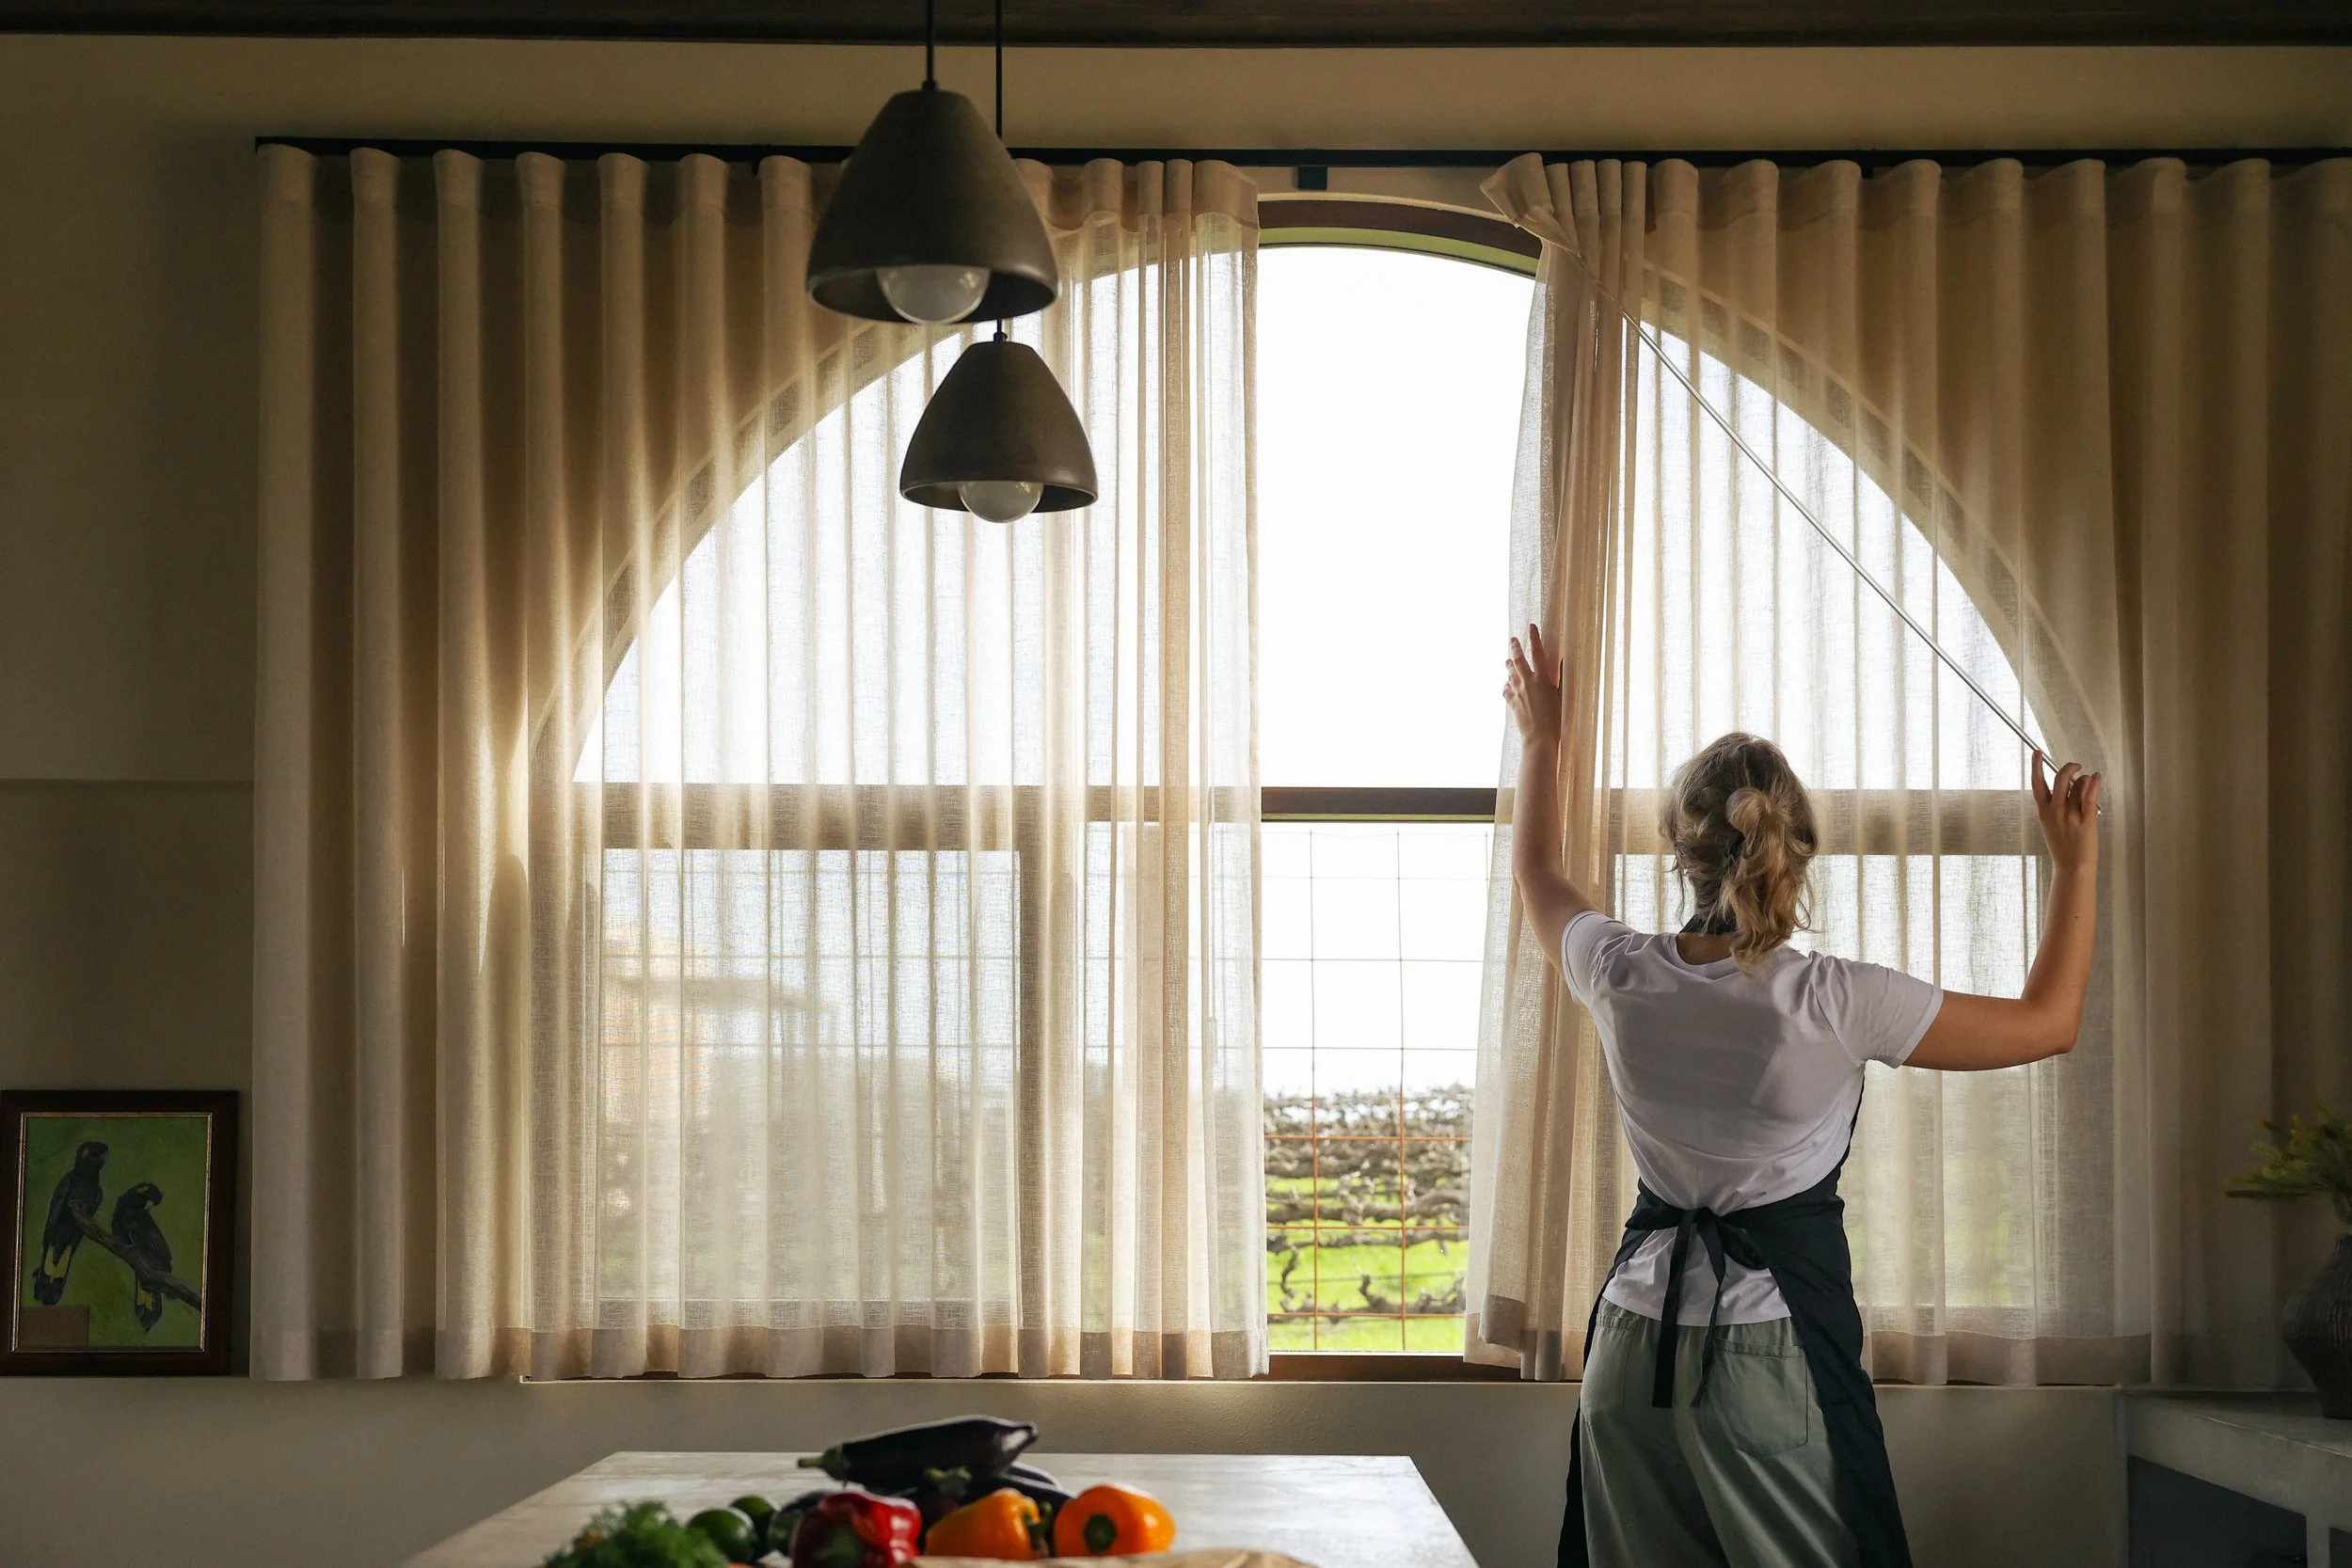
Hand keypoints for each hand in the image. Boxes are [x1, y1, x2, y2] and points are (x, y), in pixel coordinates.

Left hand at [1503, 623, 1564, 746]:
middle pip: (1518, 659)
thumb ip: (1559, 678)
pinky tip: (1507, 685)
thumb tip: (1562, 662)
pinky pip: (1506, 690)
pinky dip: (1506, 686)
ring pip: (1510, 673)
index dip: (1535, 638)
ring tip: (1507, 660)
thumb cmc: (1556, 718)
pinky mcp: (1512, 702)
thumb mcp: (1561, 696)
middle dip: (1515, 647)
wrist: (1539, 737)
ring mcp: (1517, 692)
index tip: (1531, 626)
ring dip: (1509, 666)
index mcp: (1542, 679)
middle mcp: (1527, 682)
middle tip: (1512, 639)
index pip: (1538, 652)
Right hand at [2032, 753, 2100, 872]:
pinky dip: (2094, 783)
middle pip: (2059, 778)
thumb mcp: (2050, 825)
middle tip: (2075, 765)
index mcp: (2044, 811)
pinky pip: (2090, 796)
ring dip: (2085, 779)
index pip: (2037, 783)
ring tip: (2088, 784)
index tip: (2037, 753)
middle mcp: (2055, 811)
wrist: (2072, 867)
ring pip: (2078, 785)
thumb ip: (2056, 805)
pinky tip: (2096, 777)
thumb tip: (2069, 786)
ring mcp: (2070, 815)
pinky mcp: (2086, 820)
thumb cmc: (2063, 848)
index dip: (2036, 765)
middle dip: (2068, 767)